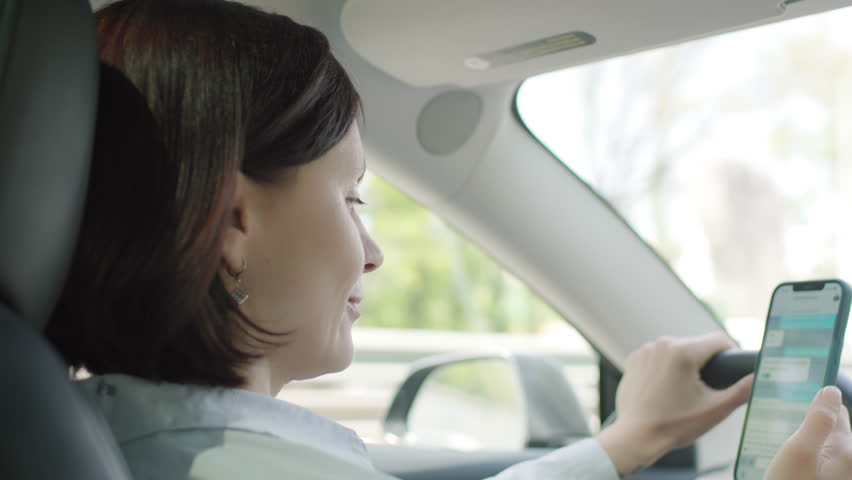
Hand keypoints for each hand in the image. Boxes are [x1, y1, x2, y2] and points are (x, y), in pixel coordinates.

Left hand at [596, 333, 753, 476]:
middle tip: (709, 389)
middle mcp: (661, 344)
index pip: (719, 340)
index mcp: (681, 351)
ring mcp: (644, 351)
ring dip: (686, 365)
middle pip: (697, 346)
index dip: (732, 353)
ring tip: (687, 392)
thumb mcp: (715, 409)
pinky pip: (659, 358)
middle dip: (707, 363)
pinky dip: (666, 369)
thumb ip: (742, 390)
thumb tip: (759, 377)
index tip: (733, 370)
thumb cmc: (672, 425)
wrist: (635, 437)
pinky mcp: (634, 360)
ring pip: (677, 351)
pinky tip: (667, 390)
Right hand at [764, 386, 851, 479]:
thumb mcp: (799, 451)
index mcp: (846, 450)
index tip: (791, 408)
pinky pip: (813, 462)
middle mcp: (846, 462)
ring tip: (780, 451)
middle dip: (805, 426)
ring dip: (800, 443)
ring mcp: (835, 474)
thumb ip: (817, 421)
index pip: (838, 411)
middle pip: (828, 429)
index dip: (814, 406)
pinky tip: (783, 465)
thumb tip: (831, 390)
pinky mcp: (823, 479)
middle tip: (783, 435)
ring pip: (819, 445)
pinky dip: (799, 459)